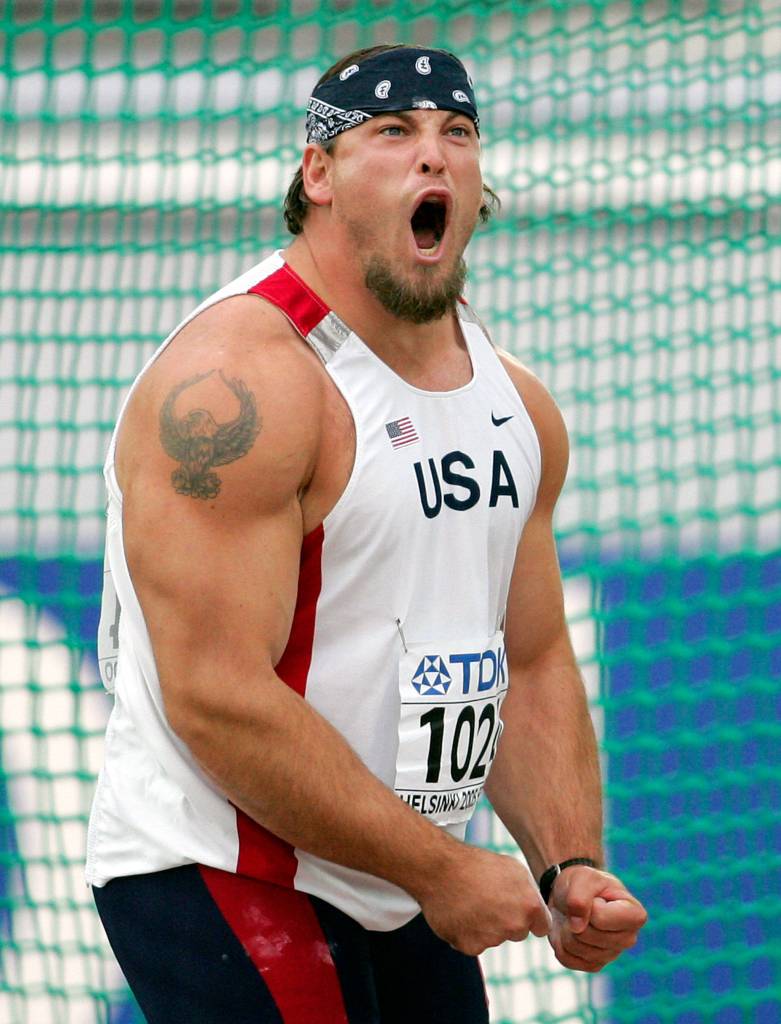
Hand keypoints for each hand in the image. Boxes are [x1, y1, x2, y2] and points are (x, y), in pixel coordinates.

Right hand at [417, 846, 552, 956]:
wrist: (440, 869)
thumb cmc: (476, 864)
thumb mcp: (512, 867)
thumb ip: (529, 892)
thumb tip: (535, 908)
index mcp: (529, 905)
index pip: (542, 927)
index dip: (531, 918)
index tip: (519, 909)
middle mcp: (514, 926)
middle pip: (518, 933)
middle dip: (508, 921)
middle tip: (489, 900)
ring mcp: (492, 939)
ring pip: (495, 938)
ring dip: (486, 926)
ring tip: (471, 901)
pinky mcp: (470, 946)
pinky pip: (474, 944)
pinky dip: (468, 933)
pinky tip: (460, 913)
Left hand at [548, 865, 647, 971]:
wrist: (571, 894)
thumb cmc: (583, 882)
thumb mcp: (582, 877)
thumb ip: (579, 897)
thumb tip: (577, 927)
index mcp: (635, 915)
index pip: (601, 918)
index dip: (589, 905)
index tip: (594, 897)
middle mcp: (628, 939)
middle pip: (588, 935)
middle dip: (575, 918)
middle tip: (580, 907)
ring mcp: (611, 955)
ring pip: (575, 947)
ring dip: (566, 928)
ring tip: (575, 917)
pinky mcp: (594, 965)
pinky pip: (567, 958)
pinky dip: (560, 942)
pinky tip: (570, 931)